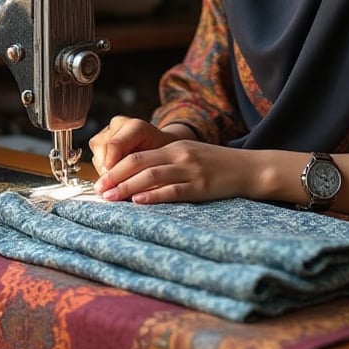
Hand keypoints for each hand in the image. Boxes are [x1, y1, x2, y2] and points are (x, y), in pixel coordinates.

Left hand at [89, 115, 248, 203]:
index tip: (100, 180)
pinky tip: (139, 201)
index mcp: (174, 147)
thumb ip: (166, 163)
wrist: (249, 168)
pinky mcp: (201, 187)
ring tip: (111, 197)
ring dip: (127, 187)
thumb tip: (136, 180)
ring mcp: (190, 171)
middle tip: (99, 190)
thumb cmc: (217, 165)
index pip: (137, 155)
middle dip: (116, 177)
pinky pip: (173, 191)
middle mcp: (179, 156)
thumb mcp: (190, 156)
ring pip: (151, 176)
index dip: (116, 167)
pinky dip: (154, 196)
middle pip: (139, 163)